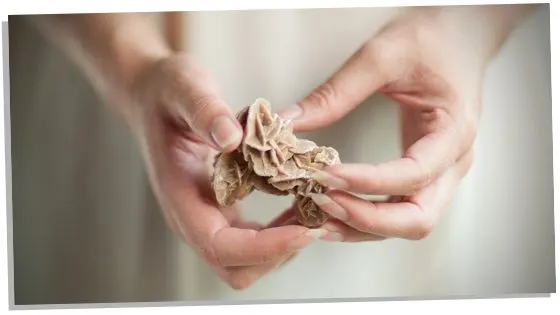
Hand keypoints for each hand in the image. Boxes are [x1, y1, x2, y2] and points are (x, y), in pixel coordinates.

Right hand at [126, 53, 326, 288]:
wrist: (152, 98)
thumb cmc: (165, 93)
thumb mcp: (185, 88)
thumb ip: (204, 111)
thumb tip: (231, 138)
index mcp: (179, 195)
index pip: (219, 246)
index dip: (263, 248)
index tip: (304, 231)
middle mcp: (191, 217)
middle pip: (235, 268)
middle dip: (277, 254)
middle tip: (314, 222)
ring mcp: (206, 217)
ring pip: (246, 262)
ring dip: (283, 247)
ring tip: (313, 214)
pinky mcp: (221, 211)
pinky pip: (253, 241)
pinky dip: (280, 233)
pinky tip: (299, 206)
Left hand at [278, 8, 497, 241]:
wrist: (459, 35)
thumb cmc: (432, 39)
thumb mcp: (382, 55)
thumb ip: (335, 92)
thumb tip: (288, 122)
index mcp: (454, 131)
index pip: (413, 174)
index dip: (366, 182)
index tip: (324, 175)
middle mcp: (453, 161)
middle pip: (417, 218)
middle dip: (366, 218)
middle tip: (321, 204)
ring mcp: (441, 172)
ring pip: (406, 223)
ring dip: (362, 227)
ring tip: (317, 218)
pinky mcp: (425, 173)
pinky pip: (398, 209)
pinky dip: (366, 218)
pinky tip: (334, 212)